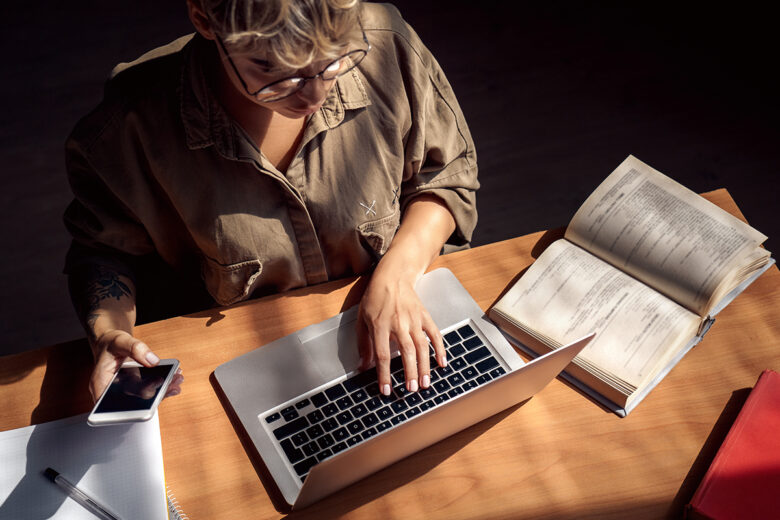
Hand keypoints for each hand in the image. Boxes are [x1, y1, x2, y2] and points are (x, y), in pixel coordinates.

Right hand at [90, 330, 182, 401]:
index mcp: (101, 384)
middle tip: (173, 382)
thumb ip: (134, 348)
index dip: (138, 394)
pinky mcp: (136, 389)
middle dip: (157, 392)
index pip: (119, 397)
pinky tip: (175, 379)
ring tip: (178, 379)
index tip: (156, 385)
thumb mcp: (120, 341)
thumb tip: (153, 360)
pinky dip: (164, 386)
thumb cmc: (111, 344)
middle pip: (136, 400)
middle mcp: (113, 392)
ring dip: (164, 390)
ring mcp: (126, 392)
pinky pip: (151, 391)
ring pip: (146, 397)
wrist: (112, 345)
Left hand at [357, 269, 446, 395]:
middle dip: (410, 373)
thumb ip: (363, 344)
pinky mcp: (424, 316)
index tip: (386, 390)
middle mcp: (399, 323)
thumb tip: (363, 366)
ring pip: (422, 346)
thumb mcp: (362, 319)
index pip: (383, 355)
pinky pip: (434, 334)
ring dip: (425, 366)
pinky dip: (440, 349)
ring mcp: (414, 319)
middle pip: (407, 352)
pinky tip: (442, 362)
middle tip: (412, 390)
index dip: (384, 374)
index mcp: (380, 325)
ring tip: (425, 383)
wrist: (393, 276)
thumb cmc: (375, 298)